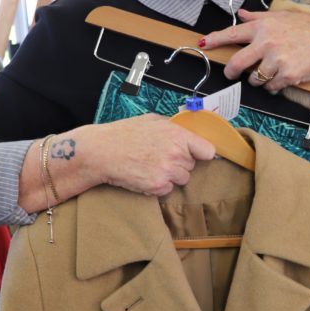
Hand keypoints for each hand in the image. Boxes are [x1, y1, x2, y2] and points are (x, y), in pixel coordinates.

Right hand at [95, 114, 215, 195]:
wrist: (101, 151)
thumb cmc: (125, 133)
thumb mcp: (153, 121)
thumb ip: (175, 127)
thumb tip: (191, 132)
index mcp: (178, 135)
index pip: (208, 151)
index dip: (202, 153)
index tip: (196, 154)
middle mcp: (176, 154)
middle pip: (192, 166)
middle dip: (180, 163)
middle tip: (159, 157)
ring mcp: (168, 171)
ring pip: (182, 179)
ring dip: (171, 176)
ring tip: (151, 166)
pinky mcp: (158, 186)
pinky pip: (168, 189)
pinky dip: (159, 186)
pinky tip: (145, 175)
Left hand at [200, 8, 309, 93]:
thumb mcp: (283, 17)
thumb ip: (260, 18)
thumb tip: (241, 14)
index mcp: (264, 27)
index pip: (233, 33)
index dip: (215, 39)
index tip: (203, 44)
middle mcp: (267, 42)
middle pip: (237, 63)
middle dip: (231, 71)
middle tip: (232, 73)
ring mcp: (277, 60)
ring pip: (254, 79)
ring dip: (258, 79)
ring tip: (269, 72)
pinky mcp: (288, 75)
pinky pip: (271, 87)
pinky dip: (274, 86)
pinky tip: (282, 78)